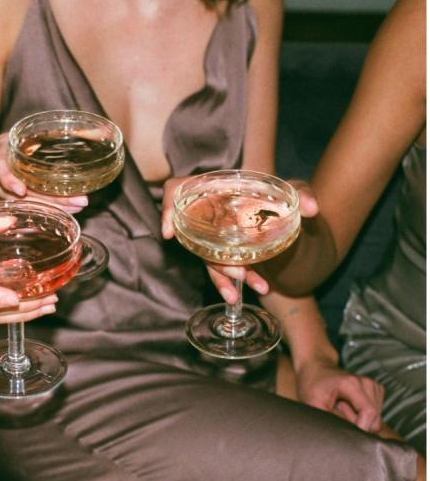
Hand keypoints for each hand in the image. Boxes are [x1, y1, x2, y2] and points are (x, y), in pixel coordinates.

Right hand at [0, 133, 87, 214]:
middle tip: (76, 202)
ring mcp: (4, 187)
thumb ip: (67, 133)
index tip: (22, 190)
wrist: (22, 147)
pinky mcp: (13, 199)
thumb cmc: (32, 137)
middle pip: (16, 192)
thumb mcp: (43, 130)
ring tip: (77, 207)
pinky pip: (27, 210)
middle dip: (47, 200)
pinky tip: (64, 216)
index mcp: (3, 150)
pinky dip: (45, 213)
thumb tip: (103, 132)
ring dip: (51, 208)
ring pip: (24, 204)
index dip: (8, 180)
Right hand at [160, 176, 319, 302]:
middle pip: (193, 235)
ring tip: (246, 290)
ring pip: (207, 258)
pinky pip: (219, 268)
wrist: (292, 215)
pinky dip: (231, 282)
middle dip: (214, 259)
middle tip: (239, 273)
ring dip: (224, 277)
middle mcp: (208, 212)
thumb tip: (312, 209)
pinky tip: (249, 291)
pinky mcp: (223, 252)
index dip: (168, 210)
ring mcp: (213, 234)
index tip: (168, 233)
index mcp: (214, 189)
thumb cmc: (283, 196)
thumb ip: (302, 194)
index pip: (177, 191)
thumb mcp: (292, 189)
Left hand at [296, 360, 383, 432]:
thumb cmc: (311, 384)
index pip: (369, 413)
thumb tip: (333, 440)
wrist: (315, 367)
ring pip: (376, 420)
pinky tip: (347, 405)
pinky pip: (374, 415)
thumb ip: (325, 421)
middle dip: (357, 424)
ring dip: (358, 419)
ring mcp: (373, 386)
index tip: (347, 435)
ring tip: (340, 407)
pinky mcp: (376, 391)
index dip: (361, 429)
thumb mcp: (311, 403)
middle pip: (375, 420)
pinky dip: (361, 415)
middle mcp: (367, 383)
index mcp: (352, 384)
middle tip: (337, 412)